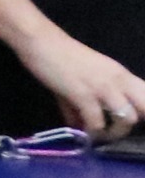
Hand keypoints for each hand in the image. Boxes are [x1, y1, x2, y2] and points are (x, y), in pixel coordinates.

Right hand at [14, 28, 144, 138]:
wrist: (42, 43)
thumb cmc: (60, 57)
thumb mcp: (82, 79)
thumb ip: (83, 103)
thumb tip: (78, 125)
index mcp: (122, 74)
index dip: (141, 112)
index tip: (126, 122)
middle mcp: (119, 80)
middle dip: (133, 123)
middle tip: (114, 129)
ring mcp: (103, 88)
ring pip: (127, 119)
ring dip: (114, 132)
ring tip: (98, 135)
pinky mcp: (84, 95)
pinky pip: (96, 122)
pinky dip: (90, 132)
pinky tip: (80, 132)